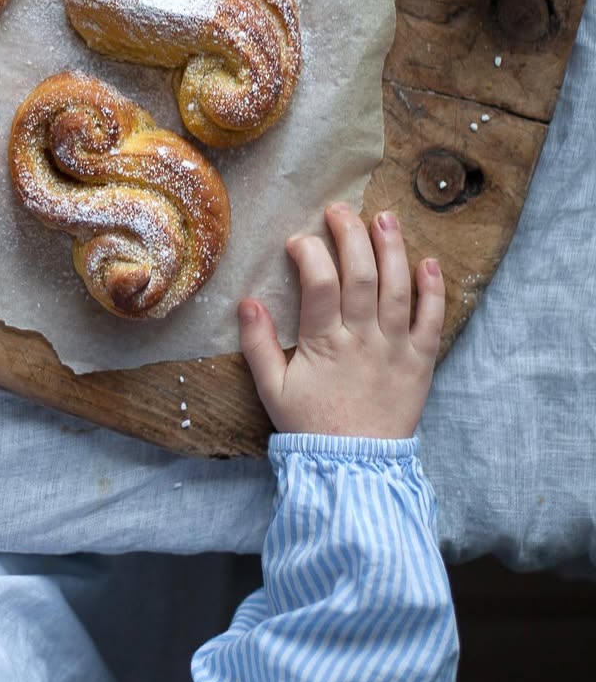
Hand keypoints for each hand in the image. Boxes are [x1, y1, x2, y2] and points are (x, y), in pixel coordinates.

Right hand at [238, 203, 444, 438]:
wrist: (356, 471)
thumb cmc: (311, 427)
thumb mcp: (272, 390)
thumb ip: (257, 345)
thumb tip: (247, 302)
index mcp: (324, 345)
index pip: (319, 284)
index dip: (309, 253)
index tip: (298, 241)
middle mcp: (363, 340)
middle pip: (361, 276)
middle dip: (351, 235)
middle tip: (340, 210)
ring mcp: (396, 350)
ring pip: (399, 289)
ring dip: (393, 249)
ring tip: (385, 218)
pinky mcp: (421, 362)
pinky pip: (433, 321)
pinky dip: (434, 290)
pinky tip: (428, 262)